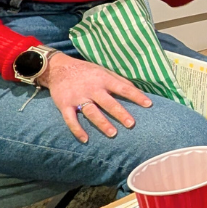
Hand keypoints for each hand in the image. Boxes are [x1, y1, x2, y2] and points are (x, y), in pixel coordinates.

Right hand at [37, 54, 152, 142]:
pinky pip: (70, 119)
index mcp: (103, 79)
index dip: (136, 96)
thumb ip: (120, 81)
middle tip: (131, 124)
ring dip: (102, 123)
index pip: (123, 88)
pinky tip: (85, 139)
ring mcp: (77, 97)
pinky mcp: (64, 105)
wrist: (57, 68)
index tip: (149, 104)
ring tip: (113, 134)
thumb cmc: (87, 71)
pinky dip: (77, 129)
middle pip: (108, 102)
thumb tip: (138, 90)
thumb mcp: (104, 71)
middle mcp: (92, 88)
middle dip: (120, 113)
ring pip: (91, 112)